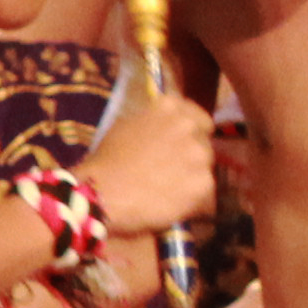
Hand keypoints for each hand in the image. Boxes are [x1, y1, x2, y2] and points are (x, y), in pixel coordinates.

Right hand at [83, 87, 219, 237]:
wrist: (103, 194)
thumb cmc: (106, 161)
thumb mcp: (126, 126)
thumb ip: (152, 121)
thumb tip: (163, 126)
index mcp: (169, 108)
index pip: (196, 116)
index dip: (191, 132)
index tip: (183, 144)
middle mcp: (188, 126)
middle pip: (202, 141)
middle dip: (189, 154)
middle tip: (170, 169)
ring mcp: (199, 153)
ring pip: (204, 165)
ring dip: (191, 174)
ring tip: (167, 187)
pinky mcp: (204, 181)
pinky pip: (203, 188)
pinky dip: (191, 195)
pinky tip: (170, 199)